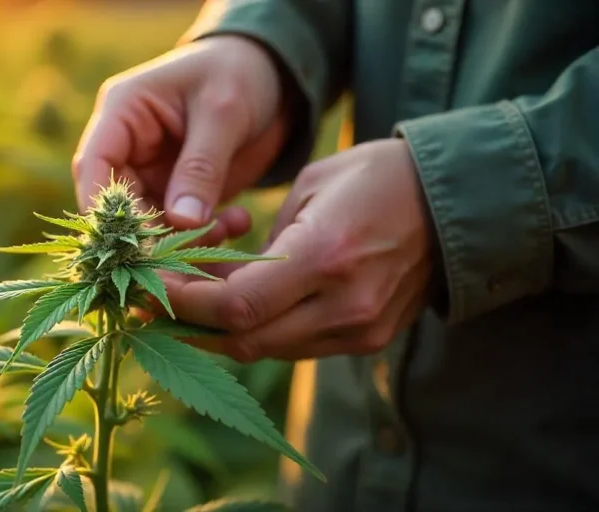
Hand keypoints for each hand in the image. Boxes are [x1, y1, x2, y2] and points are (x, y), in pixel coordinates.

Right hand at [73, 35, 290, 241]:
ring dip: (182, 237)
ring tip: (224, 230)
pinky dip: (206, 233)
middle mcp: (128, 146)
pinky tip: (237, 224)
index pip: (94, 165)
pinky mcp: (177, 192)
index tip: (128, 242)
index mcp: (123, 111)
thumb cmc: (239, 73)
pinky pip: (179, 225)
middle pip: (117, 203)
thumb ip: (200, 167)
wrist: (272, 76)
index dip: (102, 206)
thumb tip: (181, 221)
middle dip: (149, 232)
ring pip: (148, 222)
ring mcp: (151, 172)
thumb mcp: (222, 113)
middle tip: (187, 249)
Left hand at [164, 139, 433, 362]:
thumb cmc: (374, 178)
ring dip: (220, 333)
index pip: (234, 306)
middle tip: (151, 307)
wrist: (455, 202)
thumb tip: (212, 281)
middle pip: (244, 340)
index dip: (182, 305)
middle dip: (190, 326)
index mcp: (325, 255)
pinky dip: (260, 331)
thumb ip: (260, 244)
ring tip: (185, 306)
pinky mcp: (368, 339)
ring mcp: (360, 329)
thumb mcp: (308, 189)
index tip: (147, 290)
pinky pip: (295, 346)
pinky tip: (235, 308)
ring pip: (267, 349)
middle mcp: (344, 304)